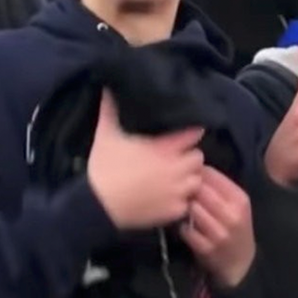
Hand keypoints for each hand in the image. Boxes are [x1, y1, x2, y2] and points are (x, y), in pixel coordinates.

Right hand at [87, 91, 204, 230]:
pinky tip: (168, 197)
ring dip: (188, 178)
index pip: (194, 135)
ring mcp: (177, 192)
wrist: (98, 206)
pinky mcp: (173, 211)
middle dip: (189, 157)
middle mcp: (176, 169)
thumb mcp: (106, 134)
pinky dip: (180, 201)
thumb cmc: (104, 168)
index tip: (184, 134)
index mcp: (165, 148)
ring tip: (176, 178)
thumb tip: (108, 86)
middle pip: (198, 158)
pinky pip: (187, 203)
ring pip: (196, 181)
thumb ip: (110, 109)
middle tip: (177, 158)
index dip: (190, 133)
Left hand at [180, 165, 253, 289]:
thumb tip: (193, 166)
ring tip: (180, 207)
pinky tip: (183, 225)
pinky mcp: (206, 248)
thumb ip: (219, 186)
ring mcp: (219, 233)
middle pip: (199, 189)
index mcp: (240, 199)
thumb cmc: (235, 228)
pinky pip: (185, 229)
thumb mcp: (236, 205)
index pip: (211, 174)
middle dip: (186, 188)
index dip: (195, 172)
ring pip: (192, 208)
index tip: (187, 175)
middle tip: (179, 190)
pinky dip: (181, 226)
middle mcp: (232, 214)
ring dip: (183, 207)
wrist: (240, 263)